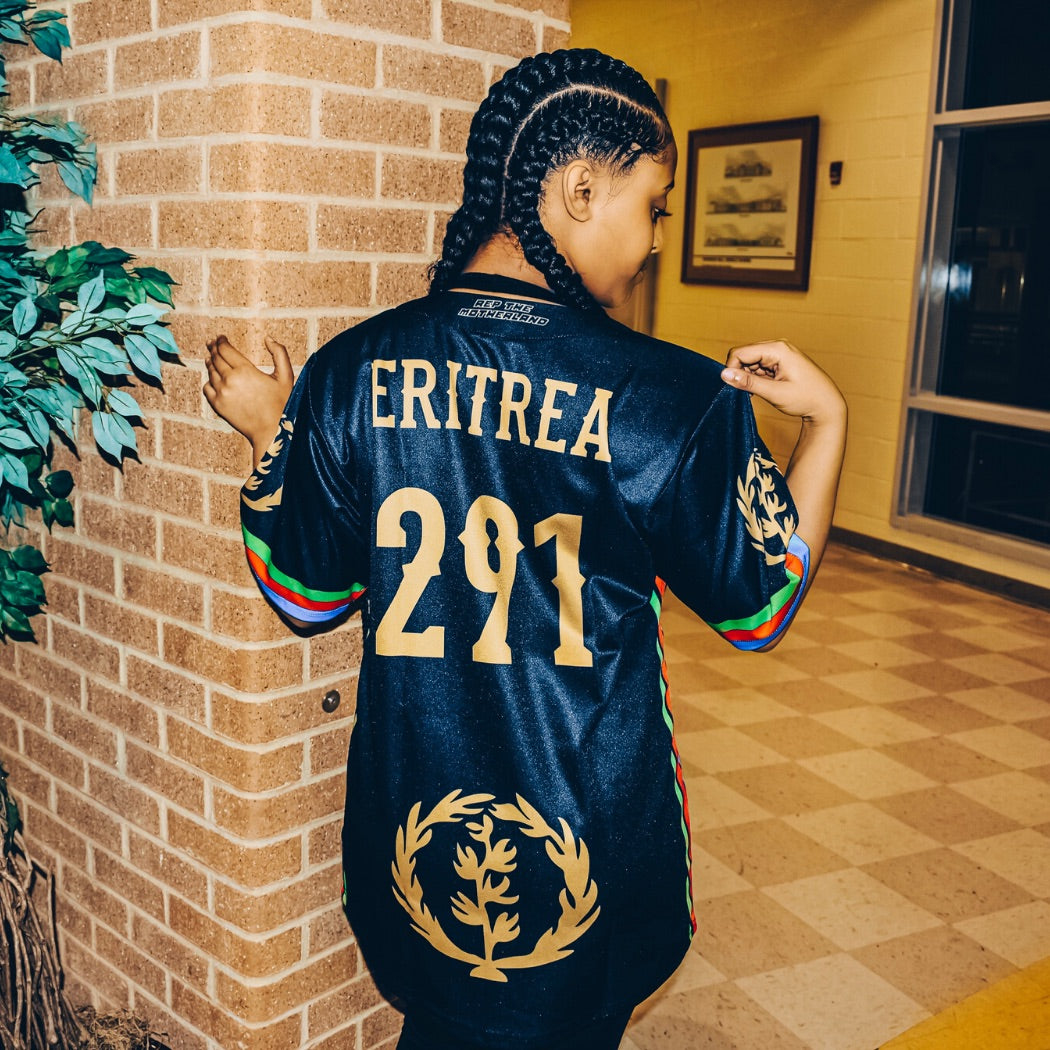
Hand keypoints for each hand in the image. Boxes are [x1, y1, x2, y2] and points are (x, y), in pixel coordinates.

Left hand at [204, 335, 293, 460]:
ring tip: (212, 359)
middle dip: (213, 348)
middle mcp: (230, 379)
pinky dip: (209, 381)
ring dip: (210, 363)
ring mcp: (222, 393)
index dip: (221, 341)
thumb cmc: (282, 404)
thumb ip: (280, 353)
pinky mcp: (218, 405)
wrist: (272, 430)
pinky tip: (213, 378)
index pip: (225, 349)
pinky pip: (207, 388)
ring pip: (210, 371)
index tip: (221, 338)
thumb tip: (268, 338)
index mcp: (245, 370)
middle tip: (212, 343)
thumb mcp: (286, 376)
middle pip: (215, 358)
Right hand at [721, 340, 844, 424]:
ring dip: (749, 378)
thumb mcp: (774, 392)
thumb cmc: (806, 398)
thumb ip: (748, 383)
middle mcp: (778, 346)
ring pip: (750, 362)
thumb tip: (724, 375)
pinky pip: (758, 367)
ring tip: (761, 392)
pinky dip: (756, 379)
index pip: (740, 353)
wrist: (826, 405)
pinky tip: (764, 389)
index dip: (732, 370)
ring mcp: (779, 354)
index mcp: (778, 349)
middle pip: (744, 355)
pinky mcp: (779, 362)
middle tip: (750, 392)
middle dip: (741, 374)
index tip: (734, 388)